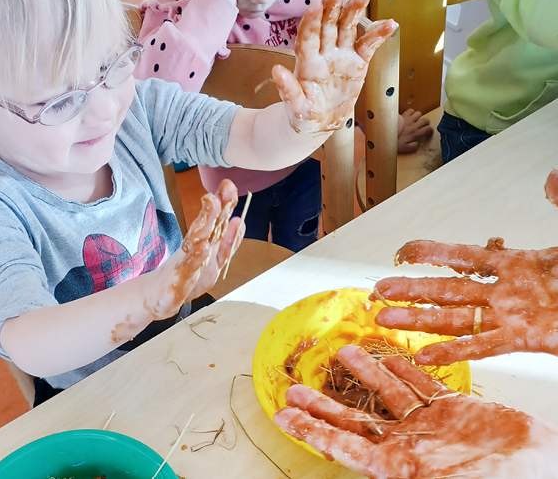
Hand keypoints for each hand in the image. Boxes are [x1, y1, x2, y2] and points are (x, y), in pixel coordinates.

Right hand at [145, 179, 243, 319]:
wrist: (157, 298)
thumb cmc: (185, 277)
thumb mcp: (212, 261)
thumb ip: (226, 243)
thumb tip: (239, 221)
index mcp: (203, 243)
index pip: (215, 222)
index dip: (224, 204)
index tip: (230, 184)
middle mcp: (193, 249)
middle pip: (206, 225)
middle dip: (216, 206)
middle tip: (225, 187)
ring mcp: (185, 263)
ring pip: (196, 240)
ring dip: (205, 222)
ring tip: (213, 204)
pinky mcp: (178, 280)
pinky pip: (188, 268)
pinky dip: (195, 259)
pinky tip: (203, 248)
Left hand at [271, 0, 396, 133]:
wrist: (318, 124)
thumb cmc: (302, 114)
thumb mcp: (294, 107)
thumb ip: (288, 90)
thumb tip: (276, 71)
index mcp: (306, 63)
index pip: (308, 37)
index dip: (311, 21)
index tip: (315, 5)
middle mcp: (323, 55)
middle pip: (328, 26)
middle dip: (333, 8)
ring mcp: (341, 57)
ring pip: (347, 30)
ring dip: (354, 12)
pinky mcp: (357, 64)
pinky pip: (368, 47)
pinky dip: (378, 36)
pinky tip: (389, 25)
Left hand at [274, 345, 557, 478]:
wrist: (543, 469)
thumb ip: (411, 478)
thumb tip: (370, 474)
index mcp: (400, 467)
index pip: (344, 447)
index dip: (312, 430)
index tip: (285, 416)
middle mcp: (408, 445)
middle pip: (356, 422)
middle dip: (324, 405)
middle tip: (295, 388)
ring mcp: (430, 427)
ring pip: (387, 395)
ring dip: (363, 374)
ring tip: (340, 351)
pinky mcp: (454, 411)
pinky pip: (422, 386)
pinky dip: (405, 369)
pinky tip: (388, 355)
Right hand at [371, 235, 557, 364]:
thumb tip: (551, 177)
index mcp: (515, 263)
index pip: (462, 255)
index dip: (430, 252)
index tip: (401, 252)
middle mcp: (505, 291)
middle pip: (446, 289)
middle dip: (410, 291)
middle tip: (378, 292)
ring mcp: (511, 316)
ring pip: (454, 318)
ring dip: (418, 320)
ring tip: (385, 320)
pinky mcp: (525, 339)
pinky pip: (482, 346)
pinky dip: (454, 351)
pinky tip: (427, 356)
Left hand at [397, 108, 433, 153]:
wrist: (385, 134)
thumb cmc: (395, 142)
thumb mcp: (405, 149)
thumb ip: (413, 146)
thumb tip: (417, 144)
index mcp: (416, 134)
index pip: (428, 129)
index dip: (430, 131)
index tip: (428, 132)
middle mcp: (414, 125)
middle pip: (426, 120)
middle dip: (426, 123)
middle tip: (422, 126)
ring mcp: (408, 119)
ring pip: (419, 113)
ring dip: (418, 117)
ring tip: (415, 120)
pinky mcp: (403, 115)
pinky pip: (410, 110)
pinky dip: (411, 112)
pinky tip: (409, 115)